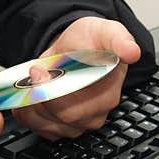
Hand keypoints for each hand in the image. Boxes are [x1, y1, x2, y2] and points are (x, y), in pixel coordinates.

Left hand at [13, 16, 140, 139]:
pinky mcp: (60, 127)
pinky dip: (27, 111)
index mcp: (107, 97)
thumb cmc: (90, 42)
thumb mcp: (105, 31)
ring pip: (44, 125)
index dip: (50, 93)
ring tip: (31, 81)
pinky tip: (31, 92)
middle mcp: (94, 115)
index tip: (39, 70)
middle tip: (34, 72)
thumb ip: (119, 39)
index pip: (72, 111)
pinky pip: (37, 127)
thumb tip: (131, 51)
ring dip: (31, 103)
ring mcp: (77, 124)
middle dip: (39, 95)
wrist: (76, 47)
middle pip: (57, 118)